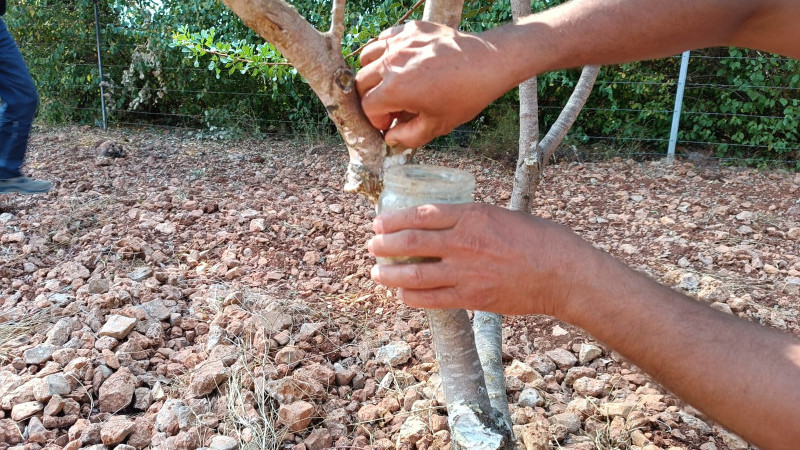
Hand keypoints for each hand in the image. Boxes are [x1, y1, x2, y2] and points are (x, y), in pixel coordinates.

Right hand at [355, 21, 512, 147]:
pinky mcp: (410, 29)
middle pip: (361, 83)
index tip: (390, 123)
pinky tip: (400, 62)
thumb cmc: (464, 95)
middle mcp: (391, 63)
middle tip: (388, 107)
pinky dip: (385, 51)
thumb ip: (407, 137)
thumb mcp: (436, 125)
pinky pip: (384, 38)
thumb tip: (390, 138)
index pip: (367, 107)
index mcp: (395, 89)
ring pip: (367, 57)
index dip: (376, 120)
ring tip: (390, 83)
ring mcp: (400, 42)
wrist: (488, 63)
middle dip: (370, 99)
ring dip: (373, 73)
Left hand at [368, 203, 601, 316]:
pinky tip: (402, 295)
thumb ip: (472, 219)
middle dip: (384, 245)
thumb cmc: (539, 240)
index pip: (421, 214)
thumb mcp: (501, 215)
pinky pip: (431, 299)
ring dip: (389, 274)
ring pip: (414, 273)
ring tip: (377, 273)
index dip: (394, 219)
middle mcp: (463, 242)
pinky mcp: (471, 297)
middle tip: (372, 246)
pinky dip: (411, 297)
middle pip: (410, 242)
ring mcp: (465, 272)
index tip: (379, 222)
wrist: (562, 273)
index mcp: (471, 215)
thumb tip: (447, 223)